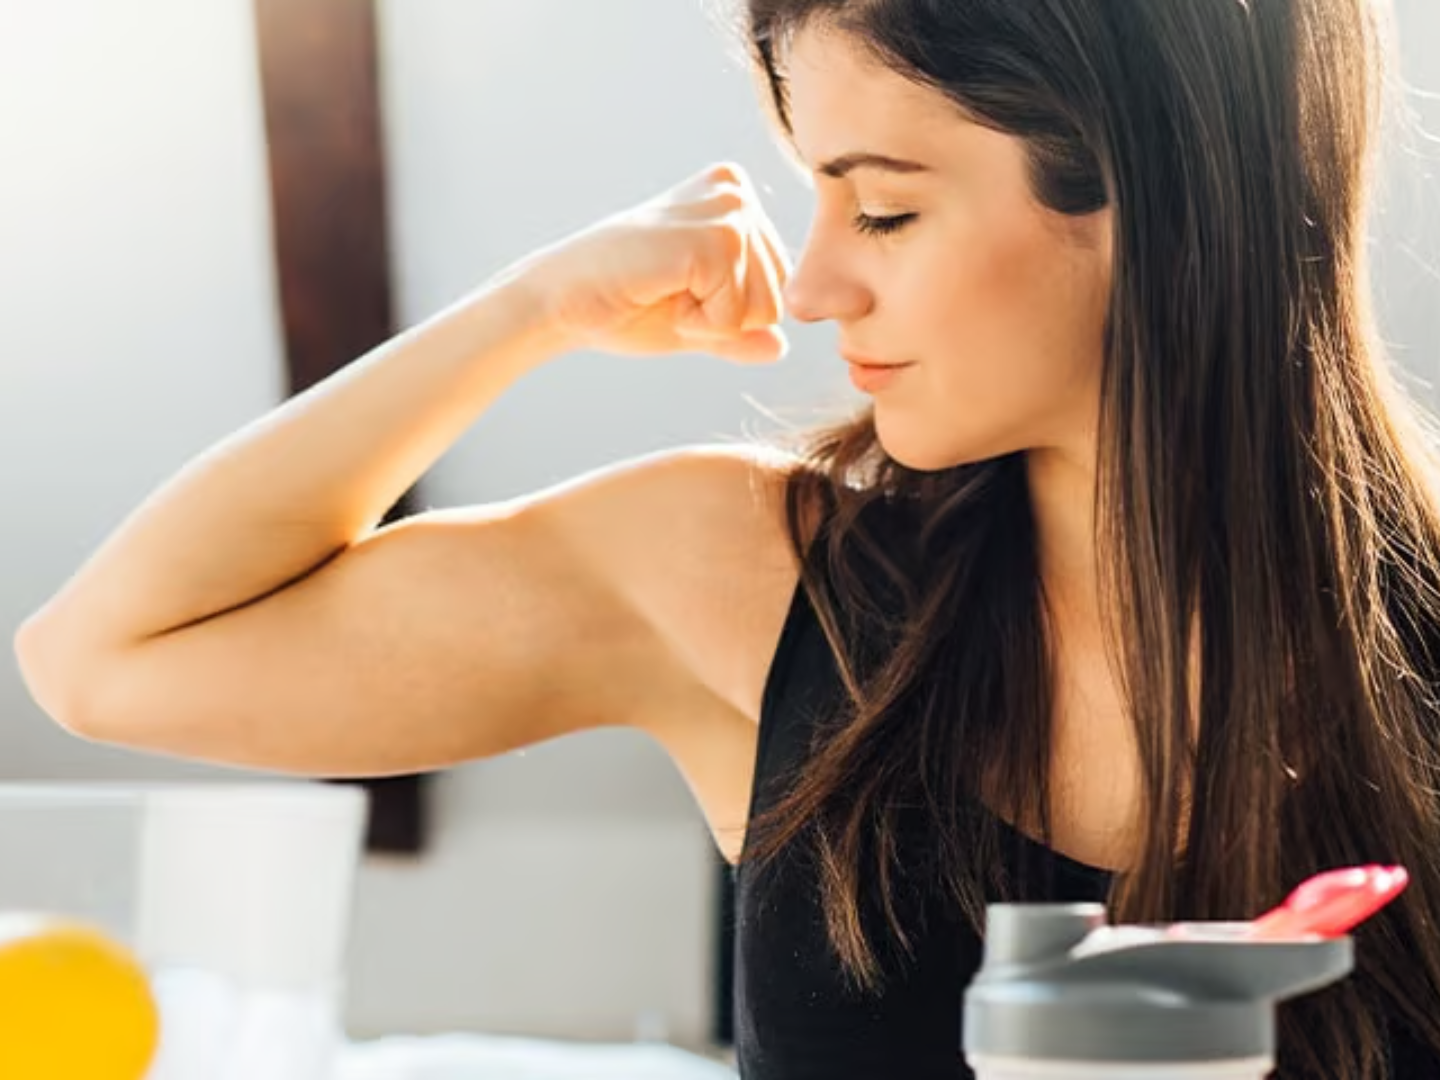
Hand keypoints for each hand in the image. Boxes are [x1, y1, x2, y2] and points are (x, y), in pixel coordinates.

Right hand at [517, 162, 792, 364]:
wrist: (561, 300)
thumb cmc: (622, 307)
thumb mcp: (696, 323)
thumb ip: (741, 332)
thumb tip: (781, 347)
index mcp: (735, 198)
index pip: (778, 286)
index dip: (728, 312)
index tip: (676, 288)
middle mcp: (735, 191)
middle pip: (778, 297)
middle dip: (724, 318)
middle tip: (666, 291)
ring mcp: (727, 210)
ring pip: (765, 309)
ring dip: (710, 321)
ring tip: (663, 290)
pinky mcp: (716, 239)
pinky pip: (737, 315)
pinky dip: (697, 323)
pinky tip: (659, 293)